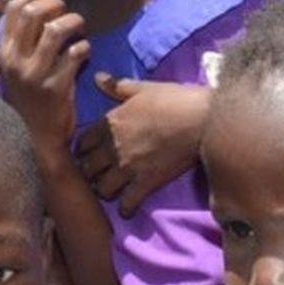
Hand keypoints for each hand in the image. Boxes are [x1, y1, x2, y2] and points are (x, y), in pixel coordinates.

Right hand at [0, 0, 88, 151]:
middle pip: (33, 13)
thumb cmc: (31, 96)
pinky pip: (75, 53)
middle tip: (67, 10)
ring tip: (79, 27)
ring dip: (73, 21)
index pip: (13, 8)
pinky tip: (85, 52)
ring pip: (56, 29)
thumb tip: (35, 0)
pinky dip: (84, 46)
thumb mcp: (17, 67)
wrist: (37, 137)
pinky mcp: (56, 87)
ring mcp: (35, 74)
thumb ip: (23, 38)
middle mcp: (15, 61)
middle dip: (55, 3)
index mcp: (3, 52)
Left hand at [75, 75, 209, 216]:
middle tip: (98, 175)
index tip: (89, 154)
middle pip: (86, 169)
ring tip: (113, 191)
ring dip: (105, 191)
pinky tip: (128, 207)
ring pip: (101, 189)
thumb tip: (97, 76)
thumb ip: (117, 86)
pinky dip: (126, 208)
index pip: (80, 144)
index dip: (83, 151)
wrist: (202, 119)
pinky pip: (127, 203)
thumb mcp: (142, 88)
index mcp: (109, 124)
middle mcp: (112, 148)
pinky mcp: (146, 182)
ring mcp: (128, 167)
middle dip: (89, 173)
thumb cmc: (174, 100)